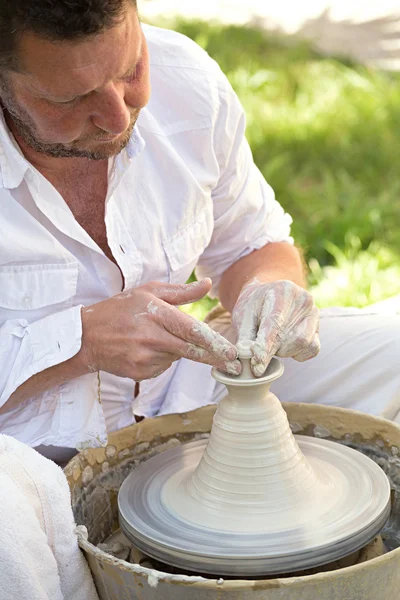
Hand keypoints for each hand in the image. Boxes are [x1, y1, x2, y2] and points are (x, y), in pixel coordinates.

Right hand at [79, 279, 239, 380]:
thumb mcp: (148, 291)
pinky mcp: (139, 373)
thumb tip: (207, 284)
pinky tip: (146, 349)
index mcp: (156, 314)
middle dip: (214, 358)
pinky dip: (163, 359)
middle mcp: (151, 337)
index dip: (215, 343)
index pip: (192, 331)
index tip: (232, 352)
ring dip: (177, 350)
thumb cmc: (120, 309)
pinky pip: (163, 367)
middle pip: (191, 351)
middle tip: (234, 364)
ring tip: (155, 338)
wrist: (86, 336)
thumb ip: (181, 292)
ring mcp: (144, 358)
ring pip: (177, 357)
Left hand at [232, 279, 319, 375]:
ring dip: (283, 351)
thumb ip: (244, 336)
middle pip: (290, 336)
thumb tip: (248, 356)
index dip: (265, 346)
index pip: (275, 323)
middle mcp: (304, 300)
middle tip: (257, 351)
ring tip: (271, 340)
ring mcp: (314, 313)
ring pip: (302, 344)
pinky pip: (311, 349)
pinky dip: (296, 353)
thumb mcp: (242, 317)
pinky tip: (284, 344)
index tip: (256, 366)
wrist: (266, 297)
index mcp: (282, 291)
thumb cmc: (252, 308)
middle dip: (271, 350)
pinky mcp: (318, 328)